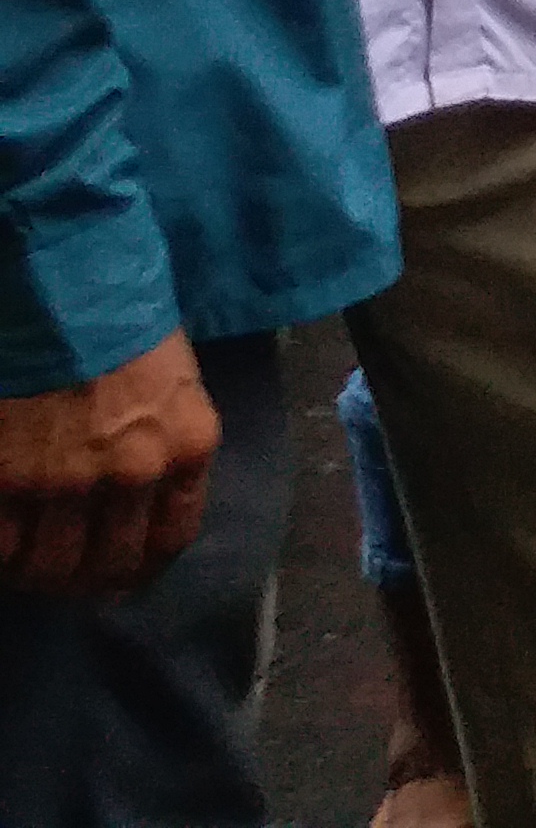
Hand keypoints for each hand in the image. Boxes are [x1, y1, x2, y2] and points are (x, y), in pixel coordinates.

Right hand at [0, 333, 220, 600]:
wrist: (63, 285)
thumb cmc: (123, 318)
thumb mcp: (175, 384)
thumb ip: (162, 444)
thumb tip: (138, 500)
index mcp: (188, 447)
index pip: (169, 540)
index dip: (140, 569)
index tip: (120, 576)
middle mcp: (134, 474)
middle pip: (107, 566)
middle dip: (85, 580)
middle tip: (63, 575)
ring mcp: (65, 480)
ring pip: (47, 567)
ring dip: (35, 571)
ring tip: (25, 561)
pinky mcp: (5, 480)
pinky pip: (0, 547)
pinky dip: (1, 552)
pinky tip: (2, 541)